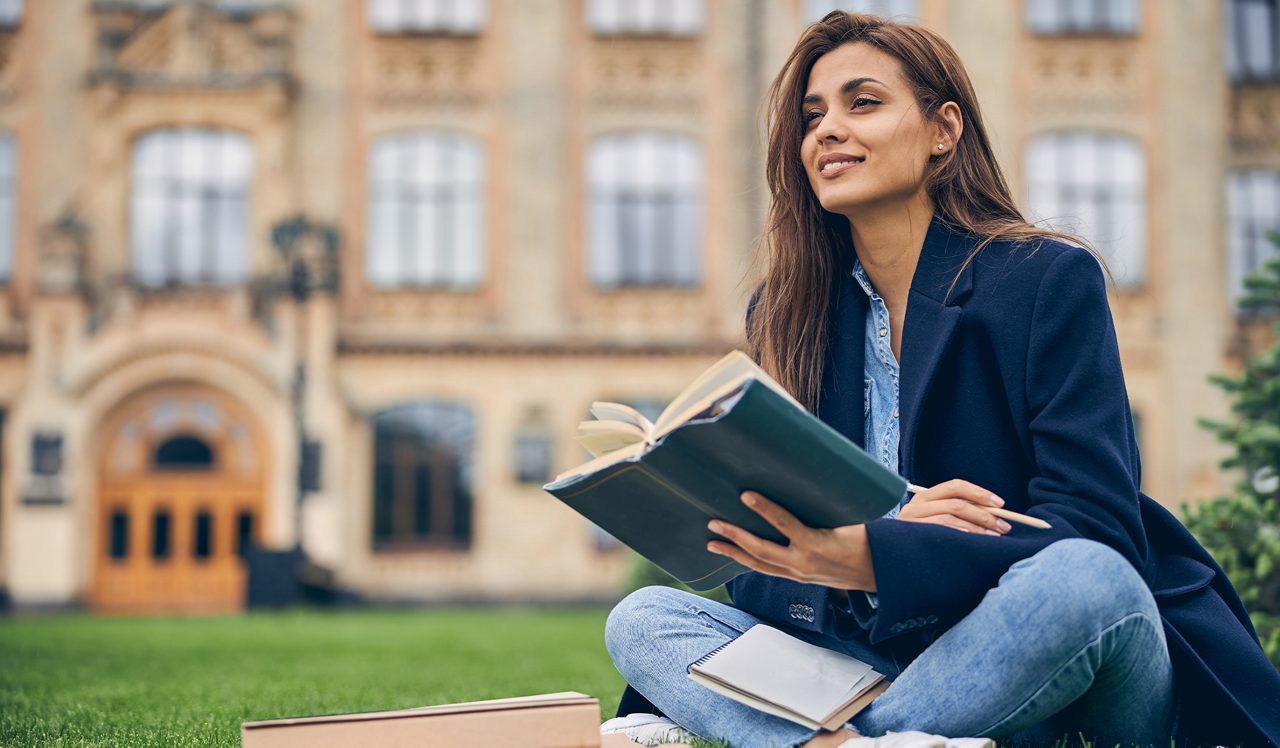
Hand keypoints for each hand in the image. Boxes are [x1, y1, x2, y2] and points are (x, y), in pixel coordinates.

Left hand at [705, 491, 874, 590]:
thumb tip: (800, 480)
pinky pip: (768, 570)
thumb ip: (822, 506)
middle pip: (761, 550)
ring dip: (734, 553)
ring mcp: (799, 574)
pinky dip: (749, 561)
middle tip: (713, 523)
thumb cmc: (866, 540)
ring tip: (712, 543)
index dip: (764, 508)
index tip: (746, 494)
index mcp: (818, 544)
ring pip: (759, 565)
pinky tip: (735, 554)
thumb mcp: (848, 519)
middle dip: (734, 536)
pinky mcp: (799, 579)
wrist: (881, 573)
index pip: (785, 524)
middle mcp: (804, 563)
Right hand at [897, 479, 1010, 534]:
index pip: (955, 486)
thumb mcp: (931, 519)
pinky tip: (973, 542)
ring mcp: (912, 522)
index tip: (999, 504)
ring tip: (993, 537)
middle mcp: (916, 506)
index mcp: (923, 497)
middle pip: (957, 503)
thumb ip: (953, 511)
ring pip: (951, 518)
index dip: (979, 493)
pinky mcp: (913, 536)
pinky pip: (942, 532)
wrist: (887, 558)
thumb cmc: (917, 539)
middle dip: (984, 514)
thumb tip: (990, 512)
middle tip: (1003, 526)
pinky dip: (961, 535)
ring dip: (977, 528)